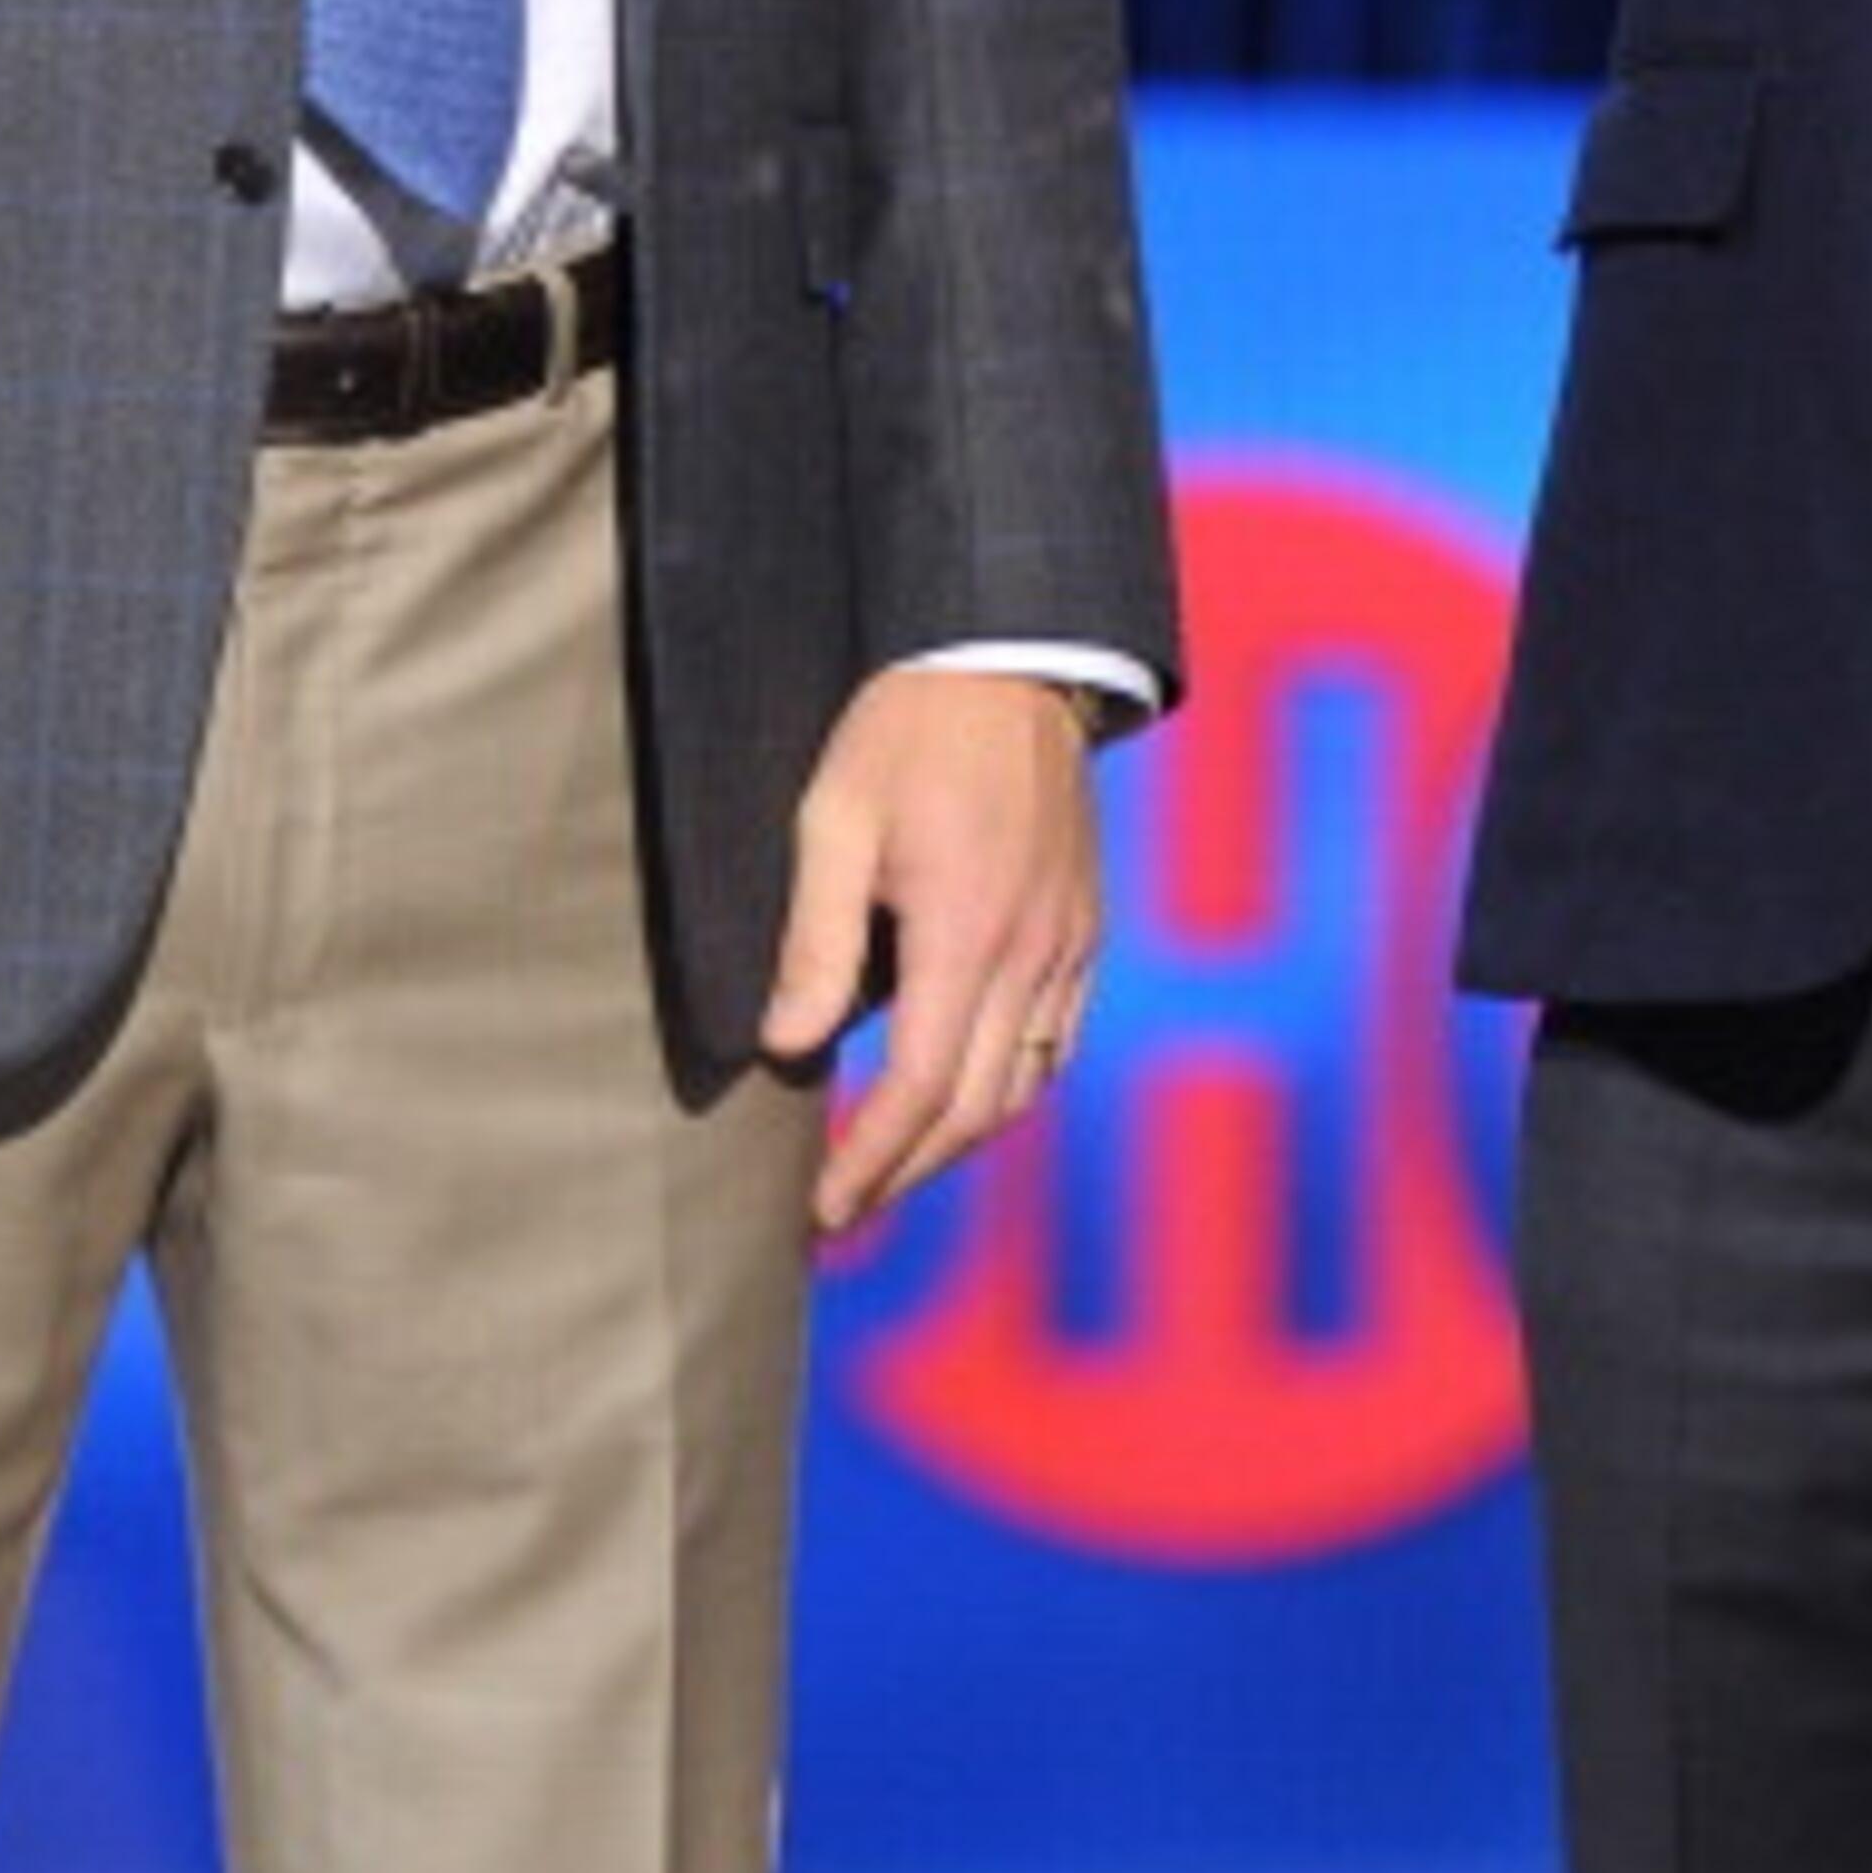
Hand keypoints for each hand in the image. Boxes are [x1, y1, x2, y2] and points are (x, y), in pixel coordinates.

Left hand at [760, 663, 1102, 1239]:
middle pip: (975, 1107)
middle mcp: (1031, 953)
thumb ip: (815, 939)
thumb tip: (786, 1048)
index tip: (821, 1211)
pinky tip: (962, 1098)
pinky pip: (1058, 1042)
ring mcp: (1069, 944)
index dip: (869, 1160)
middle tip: (843, 1213)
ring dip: (957, 1142)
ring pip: (1026, 1086)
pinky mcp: (1085, 929)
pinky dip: (1009, 1090)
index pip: (918, 1087)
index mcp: (965, 930)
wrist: (1011, 659)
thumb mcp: (834, 819)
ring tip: (893, 1168)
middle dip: (906, 1173)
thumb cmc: (906, 733)